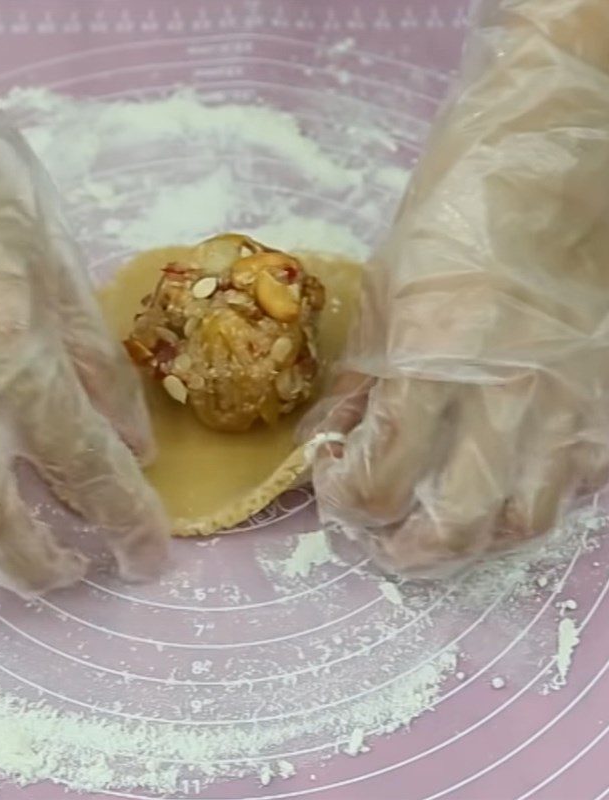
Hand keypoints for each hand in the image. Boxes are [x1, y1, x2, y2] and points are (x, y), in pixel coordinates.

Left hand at [304, 0, 608, 573]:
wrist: (553, 159)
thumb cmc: (455, 216)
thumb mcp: (384, 295)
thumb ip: (359, 383)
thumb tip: (332, 444)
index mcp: (433, 357)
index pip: (384, 476)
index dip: (349, 499)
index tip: (337, 485)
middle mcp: (507, 391)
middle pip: (458, 524)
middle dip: (409, 551)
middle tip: (384, 545)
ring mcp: (570, 398)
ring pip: (527, 521)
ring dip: (476, 540)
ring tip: (444, 527)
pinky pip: (582, 483)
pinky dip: (537, 499)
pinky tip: (507, 483)